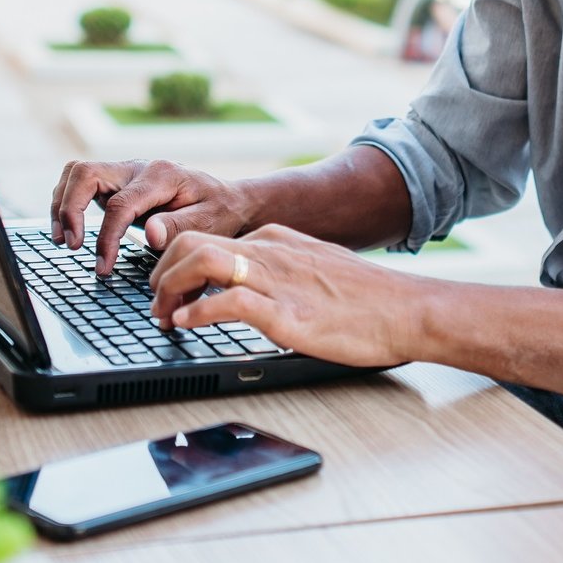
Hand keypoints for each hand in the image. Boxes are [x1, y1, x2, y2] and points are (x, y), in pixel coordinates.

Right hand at [50, 159, 247, 275]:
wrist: (227, 198)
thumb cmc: (220, 211)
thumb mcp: (209, 222)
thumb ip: (179, 227)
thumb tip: (149, 235)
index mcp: (161, 176)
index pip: (119, 203)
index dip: (106, 237)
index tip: (103, 266)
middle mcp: (138, 168)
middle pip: (85, 173)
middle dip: (69, 208)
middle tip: (71, 245)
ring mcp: (125, 172)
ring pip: (77, 173)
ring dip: (63, 204)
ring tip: (64, 239)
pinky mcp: (118, 183)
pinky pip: (82, 183)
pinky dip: (69, 203)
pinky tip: (71, 230)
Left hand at [147, 223, 424, 367]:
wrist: (407, 310)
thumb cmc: (367, 300)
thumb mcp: (314, 271)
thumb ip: (279, 273)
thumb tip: (246, 292)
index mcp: (275, 239)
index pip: (205, 236)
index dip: (173, 264)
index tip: (167, 292)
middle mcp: (270, 250)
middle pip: (191, 241)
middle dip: (160, 273)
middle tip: (156, 306)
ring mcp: (277, 278)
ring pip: (200, 260)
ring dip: (169, 288)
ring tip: (164, 316)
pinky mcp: (287, 312)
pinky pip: (227, 301)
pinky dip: (196, 312)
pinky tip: (186, 325)